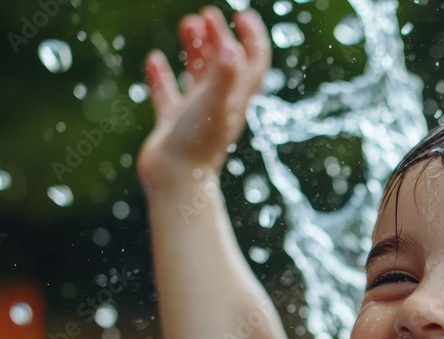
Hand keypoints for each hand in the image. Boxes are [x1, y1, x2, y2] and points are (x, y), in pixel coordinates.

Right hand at [137, 7, 270, 188]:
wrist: (174, 182)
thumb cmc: (197, 144)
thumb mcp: (213, 105)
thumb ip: (224, 76)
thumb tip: (232, 47)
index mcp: (236, 99)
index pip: (254, 63)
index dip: (253, 39)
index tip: (242, 15)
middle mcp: (219, 105)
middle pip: (226, 65)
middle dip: (220, 37)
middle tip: (207, 15)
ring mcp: (195, 114)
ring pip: (198, 76)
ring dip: (194, 49)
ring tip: (186, 24)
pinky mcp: (172, 124)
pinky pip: (168, 95)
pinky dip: (162, 76)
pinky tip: (154, 60)